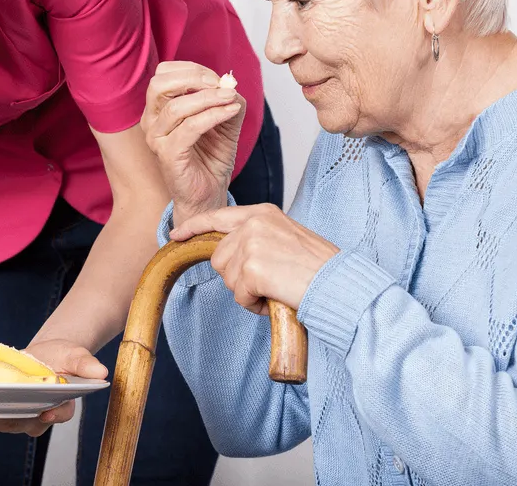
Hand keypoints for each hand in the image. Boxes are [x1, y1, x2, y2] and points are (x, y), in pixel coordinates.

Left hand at [0, 338, 106, 437]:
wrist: (46, 356)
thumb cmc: (62, 357)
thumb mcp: (76, 354)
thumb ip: (86, 364)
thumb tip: (100, 372)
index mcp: (57, 406)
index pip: (55, 415)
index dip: (52, 415)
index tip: (46, 410)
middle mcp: (33, 418)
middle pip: (17, 422)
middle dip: (0, 415)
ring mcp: (11, 418)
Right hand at [142, 61, 244, 223]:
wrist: (209, 194)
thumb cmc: (211, 158)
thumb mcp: (224, 121)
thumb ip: (226, 100)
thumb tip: (230, 84)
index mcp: (159, 109)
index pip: (163, 74)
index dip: (191, 69)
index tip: (217, 77)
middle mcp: (152, 121)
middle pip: (159, 84)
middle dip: (192, 77)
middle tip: (219, 83)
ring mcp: (157, 139)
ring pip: (176, 106)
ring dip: (208, 98)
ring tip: (230, 98)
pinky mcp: (168, 155)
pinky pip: (189, 128)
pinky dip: (213, 116)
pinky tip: (230, 112)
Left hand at [171, 205, 339, 312]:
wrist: (339, 284)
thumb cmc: (318, 268)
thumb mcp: (286, 237)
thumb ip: (258, 237)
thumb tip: (229, 252)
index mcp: (263, 212)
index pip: (218, 217)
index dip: (194, 228)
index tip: (177, 236)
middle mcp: (254, 223)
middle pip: (219, 257)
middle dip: (237, 277)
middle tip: (268, 281)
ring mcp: (251, 244)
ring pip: (227, 278)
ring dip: (247, 291)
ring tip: (275, 288)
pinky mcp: (252, 268)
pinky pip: (239, 295)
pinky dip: (254, 304)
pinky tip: (275, 297)